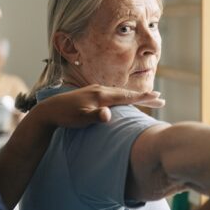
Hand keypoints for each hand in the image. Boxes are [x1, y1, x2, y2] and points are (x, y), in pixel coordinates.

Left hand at [37, 84, 164, 127]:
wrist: (49, 110)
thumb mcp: (80, 118)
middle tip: (161, 98)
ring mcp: (96, 91)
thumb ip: (95, 116)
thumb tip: (108, 115)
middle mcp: (100, 90)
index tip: (158, 97)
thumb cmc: (65, 116)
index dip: (143, 97)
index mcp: (101, 95)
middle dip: (144, 96)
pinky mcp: (92, 95)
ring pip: (121, 93)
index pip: (127, 96)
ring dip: (135, 96)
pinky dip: (125, 97)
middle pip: (127, 93)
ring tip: (148, 98)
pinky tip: (126, 101)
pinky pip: (114, 95)